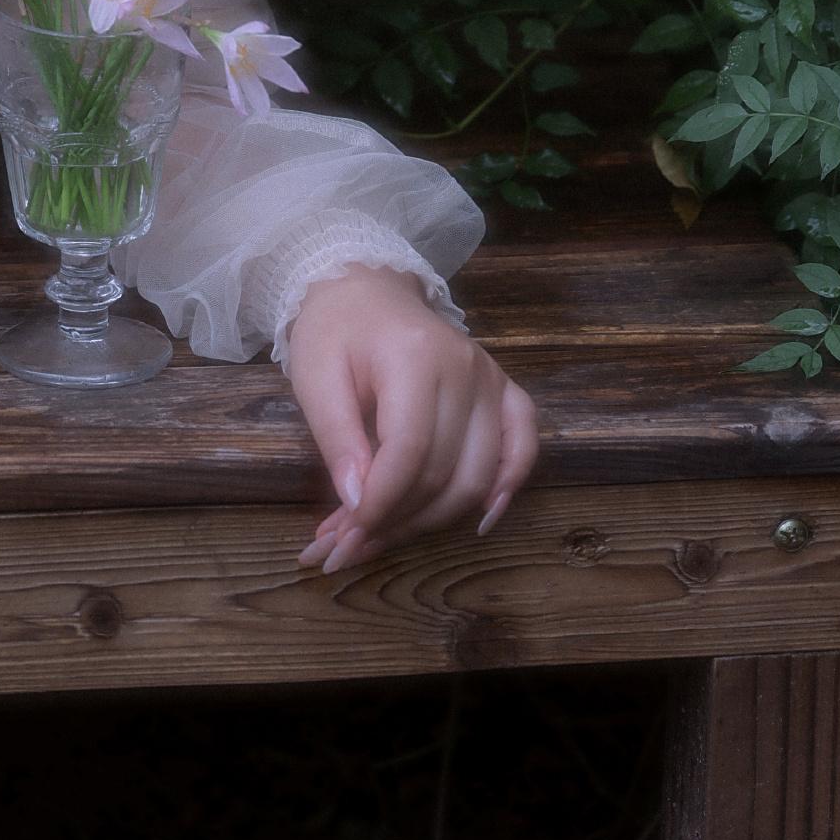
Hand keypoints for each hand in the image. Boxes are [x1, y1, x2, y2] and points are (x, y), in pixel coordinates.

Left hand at [285, 265, 538, 572]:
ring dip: (434, 520)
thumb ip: (337, 439)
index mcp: (416, 358)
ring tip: (384, 538)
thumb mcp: (315, 378)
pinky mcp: (505, 390)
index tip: (343, 538)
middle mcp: (467, 370)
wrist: (366, 290)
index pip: (409, 452)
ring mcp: (492, 380)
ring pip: (478, 476)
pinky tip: (482, 520)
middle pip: (444, 473)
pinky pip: (523, 446)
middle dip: (396, 522)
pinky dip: (508, 487)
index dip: (379, 505)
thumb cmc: (334, 332)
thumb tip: (359, 503)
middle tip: (348, 548)